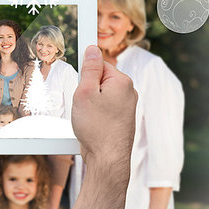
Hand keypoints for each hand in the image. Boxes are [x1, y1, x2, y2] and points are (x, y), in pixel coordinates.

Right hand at [69, 45, 136, 208]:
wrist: (107, 159)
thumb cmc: (96, 127)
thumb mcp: (85, 92)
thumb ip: (89, 69)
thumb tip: (92, 49)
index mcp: (122, 82)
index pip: (99, 64)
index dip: (85, 74)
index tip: (80, 84)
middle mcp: (128, 92)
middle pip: (100, 80)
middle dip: (86, 89)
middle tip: (83, 104)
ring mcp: (126, 107)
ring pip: (100, 95)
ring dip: (90, 103)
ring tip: (87, 117)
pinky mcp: (121, 118)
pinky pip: (104, 107)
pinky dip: (95, 113)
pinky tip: (92, 125)